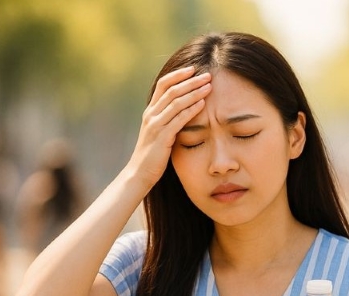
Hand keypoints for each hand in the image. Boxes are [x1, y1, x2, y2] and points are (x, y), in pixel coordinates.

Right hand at [126, 66, 211, 186]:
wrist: (139, 173)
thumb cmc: (152, 155)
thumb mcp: (158, 133)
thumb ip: (167, 120)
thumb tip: (183, 110)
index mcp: (150, 111)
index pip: (163, 85)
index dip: (178, 75)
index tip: (193, 68)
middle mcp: (151, 115)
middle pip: (172, 90)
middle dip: (190, 81)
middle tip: (207, 74)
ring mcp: (155, 125)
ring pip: (176, 102)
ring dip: (194, 92)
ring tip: (209, 86)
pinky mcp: (162, 137)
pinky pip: (178, 120)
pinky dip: (191, 110)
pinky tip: (203, 104)